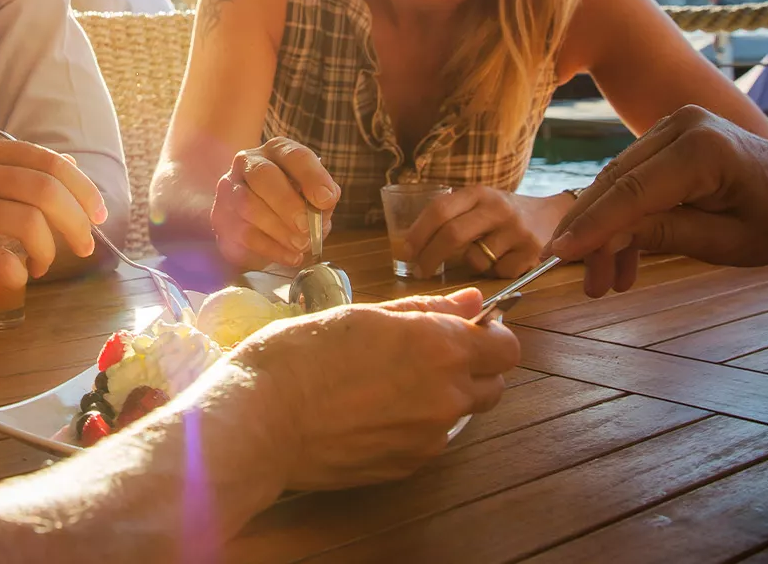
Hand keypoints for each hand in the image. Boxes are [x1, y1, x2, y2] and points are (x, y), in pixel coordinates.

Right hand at [0, 133, 104, 298]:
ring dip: (48, 252)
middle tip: (84, 246)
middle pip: (44, 190)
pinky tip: (17, 277)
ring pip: (28, 225)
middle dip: (76, 222)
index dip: (82, 190)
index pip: (47, 161)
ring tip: (41, 265)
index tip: (98, 216)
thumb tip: (72, 167)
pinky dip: (21, 274)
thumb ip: (16, 172)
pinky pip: (1, 261)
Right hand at [209, 137, 339, 268]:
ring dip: (280, 229)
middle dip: (287, 203)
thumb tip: (324, 201)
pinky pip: (243, 234)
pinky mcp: (220, 218)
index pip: (294, 155)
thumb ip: (322, 198)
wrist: (260, 228)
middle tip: (306, 227)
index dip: (312, 177)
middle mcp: (248, 163)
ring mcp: (229, 190)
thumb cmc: (293, 206)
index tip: (326, 200)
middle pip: (263, 175)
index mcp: (276, 152)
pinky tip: (290, 256)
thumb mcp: (314, 198)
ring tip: (301, 244)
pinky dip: (271, 248)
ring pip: (248, 206)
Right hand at [223, 287, 519, 489]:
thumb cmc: (300, 355)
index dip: (490, 335)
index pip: (507, 347)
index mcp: (439, 347)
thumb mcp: (362, 315)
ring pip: (461, 414)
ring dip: (444, 397)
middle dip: (473, 368)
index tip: (462, 328)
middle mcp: (446, 395)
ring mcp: (429, 437)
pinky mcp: (406, 466)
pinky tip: (370, 412)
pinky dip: (415, 424)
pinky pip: (430, 440)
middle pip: (494, 385)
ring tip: (387, 383)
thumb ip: (426, 310)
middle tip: (423, 354)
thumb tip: (476, 300)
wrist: (260, 422)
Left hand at [401, 186, 557, 278]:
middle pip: (452, 235)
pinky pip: (498, 272)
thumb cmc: (501, 214)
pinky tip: (503, 259)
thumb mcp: (479, 203)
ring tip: (481, 254)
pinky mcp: (531, 252)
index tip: (405, 252)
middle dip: (430, 257)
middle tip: (419, 271)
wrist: (551, 215)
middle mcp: (497, 208)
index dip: (418, 233)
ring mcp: (516, 230)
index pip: (440, 209)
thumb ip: (452, 216)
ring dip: (470, 264)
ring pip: (475, 260)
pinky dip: (494, 272)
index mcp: (478, 193)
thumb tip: (410, 246)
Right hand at [545, 106, 767, 297]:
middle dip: (594, 234)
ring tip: (603, 283)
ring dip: (607, 231)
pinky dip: (624, 217)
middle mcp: (680, 126)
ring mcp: (672, 126)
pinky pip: (634, 178)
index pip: (633, 190)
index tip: (560, 253)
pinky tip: (623, 261)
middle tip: (585, 282)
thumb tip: (608, 239)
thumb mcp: (731, 243)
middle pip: (617, 184)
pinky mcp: (668, 137)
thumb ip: (669, 235)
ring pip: (619, 182)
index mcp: (703, 150)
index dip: (594, 225)